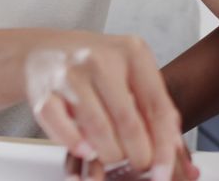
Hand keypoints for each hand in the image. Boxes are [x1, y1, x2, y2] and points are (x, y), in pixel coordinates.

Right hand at [26, 34, 183, 180]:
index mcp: (132, 52)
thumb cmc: (95, 64)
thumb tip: (174, 147)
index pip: (157, 105)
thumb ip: (153, 104)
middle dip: (138, 154)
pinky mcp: (43, 92)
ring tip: (114, 157)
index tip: (164, 171)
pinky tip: (86, 151)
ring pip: (98, 129)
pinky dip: (77, 145)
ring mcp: (70, 75)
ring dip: (110, 153)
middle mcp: (101, 60)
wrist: (44, 50)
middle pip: (129, 122)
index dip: (164, 145)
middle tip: (140, 165)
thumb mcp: (130, 70)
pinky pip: (63, 129)